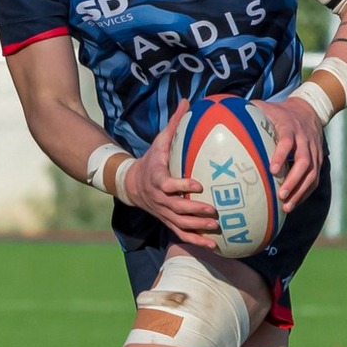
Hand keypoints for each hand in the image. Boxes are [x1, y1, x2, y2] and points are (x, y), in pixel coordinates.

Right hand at [120, 104, 218, 242]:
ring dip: (197, 228)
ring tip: (216, 228)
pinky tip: (213, 246)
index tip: (198, 184)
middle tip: (213, 209)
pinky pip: (182, 234)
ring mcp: (164, 212)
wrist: (131, 184)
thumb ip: (174, 124)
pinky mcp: (168, 221)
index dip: (181, 185)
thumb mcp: (159, 141)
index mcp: (158, 179)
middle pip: (176, 208)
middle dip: (194, 210)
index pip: (168, 184)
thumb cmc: (151, 160)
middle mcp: (160, 199)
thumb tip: (187, 100)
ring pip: (180, 224)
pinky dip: (196, 241)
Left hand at [254, 97, 322, 212]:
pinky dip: (305, 193)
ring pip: (312, 173)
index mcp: (289, 127)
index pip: (287, 141)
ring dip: (300, 191)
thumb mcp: (265, 107)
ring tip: (287, 206)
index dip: (281, 155)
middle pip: (304, 162)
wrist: (309, 109)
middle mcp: (304, 140)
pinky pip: (314, 179)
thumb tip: (222, 114)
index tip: (272, 170)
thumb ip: (248, 111)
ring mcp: (313, 151)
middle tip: (280, 195)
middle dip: (293, 180)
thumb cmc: (280, 112)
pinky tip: (293, 204)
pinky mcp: (318, 160)